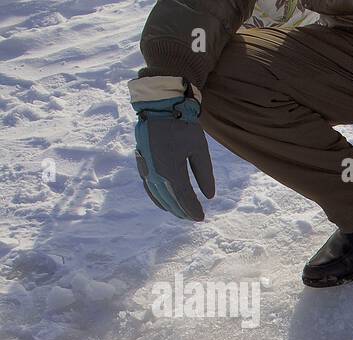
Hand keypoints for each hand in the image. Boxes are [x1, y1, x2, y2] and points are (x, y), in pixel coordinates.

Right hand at [129, 76, 214, 221]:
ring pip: (157, 194)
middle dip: (182, 211)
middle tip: (193, 218)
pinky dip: (156, 196)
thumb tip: (209, 196)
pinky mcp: (141, 161)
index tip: (201, 218)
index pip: (183, 197)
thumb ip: (204, 174)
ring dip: (169, 206)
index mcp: (171, 169)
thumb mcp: (200, 149)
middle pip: (169, 199)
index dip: (192, 209)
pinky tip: (163, 202)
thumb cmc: (183, 126)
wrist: (159, 106)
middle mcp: (155, 172)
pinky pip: (148, 185)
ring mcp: (146, 167)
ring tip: (180, 213)